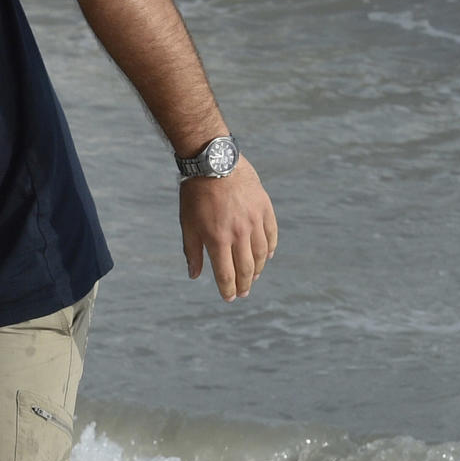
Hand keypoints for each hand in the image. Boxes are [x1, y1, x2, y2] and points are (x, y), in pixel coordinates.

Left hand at [180, 159, 276, 299]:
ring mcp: (254, 221)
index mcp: (217, 239)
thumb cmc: (195, 194)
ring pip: (262, 253)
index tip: (229, 298)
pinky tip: (268, 256)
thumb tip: (195, 275)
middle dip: (244, 284)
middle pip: (246, 268)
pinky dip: (271, 248)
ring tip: (253, 277)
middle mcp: (239, 233)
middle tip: (243, 293)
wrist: (214, 162)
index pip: (226, 273)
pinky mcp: (264, 209)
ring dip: (258, 269)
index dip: (228, 289)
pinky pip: (272, 234)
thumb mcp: (187, 224)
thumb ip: (192, 251)